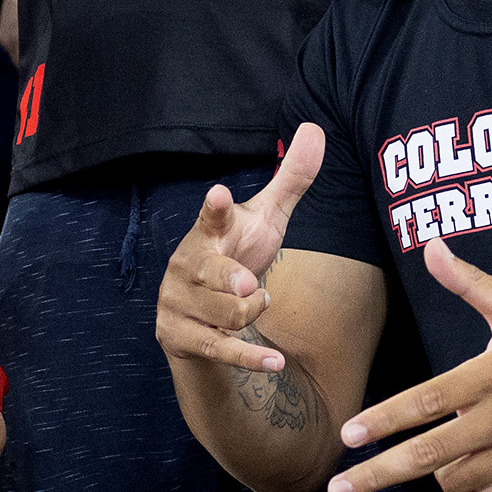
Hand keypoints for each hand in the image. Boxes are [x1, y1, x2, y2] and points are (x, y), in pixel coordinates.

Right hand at [156, 126, 323, 375]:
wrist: (197, 317)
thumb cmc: (237, 257)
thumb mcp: (266, 221)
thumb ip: (289, 181)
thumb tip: (314, 129)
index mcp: (208, 233)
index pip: (211, 218)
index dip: (215, 208)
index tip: (218, 194)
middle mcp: (186, 265)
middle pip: (214, 274)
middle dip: (231, 279)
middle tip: (249, 283)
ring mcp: (178, 302)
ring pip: (227, 313)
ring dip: (252, 312)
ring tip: (255, 302)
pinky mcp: (177, 336)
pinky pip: (221, 349)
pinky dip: (251, 357)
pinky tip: (275, 363)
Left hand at [328, 242, 491, 491]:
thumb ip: (470, 283)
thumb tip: (432, 245)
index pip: (429, 399)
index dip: (385, 419)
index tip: (347, 436)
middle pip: (430, 453)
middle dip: (377, 475)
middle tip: (337, 491)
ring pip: (456, 481)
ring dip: (441, 473)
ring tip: (453, 451)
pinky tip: (483, 473)